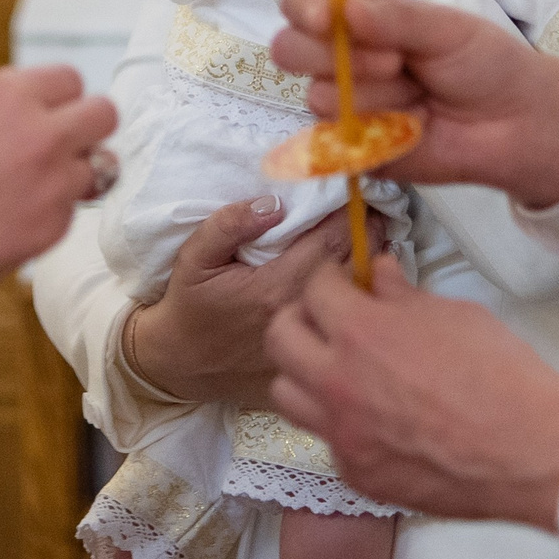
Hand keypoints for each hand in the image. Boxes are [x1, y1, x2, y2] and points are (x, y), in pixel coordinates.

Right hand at [0, 65, 116, 301]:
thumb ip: (2, 103)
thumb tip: (40, 102)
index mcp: (8, 94)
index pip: (71, 79)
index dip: (61, 101)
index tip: (50, 117)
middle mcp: (39, 131)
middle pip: (105, 114)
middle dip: (90, 130)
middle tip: (68, 148)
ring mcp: (51, 179)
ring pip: (97, 167)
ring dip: (72, 177)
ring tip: (31, 191)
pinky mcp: (55, 224)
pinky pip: (70, 212)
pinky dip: (49, 216)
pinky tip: (10, 221)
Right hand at [125, 199, 376, 410]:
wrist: (184, 364)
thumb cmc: (191, 305)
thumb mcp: (195, 257)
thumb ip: (229, 225)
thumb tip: (274, 203)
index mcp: (278, 284)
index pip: (333, 241)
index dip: (354, 214)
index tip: (361, 193)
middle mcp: (304, 312)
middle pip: (358, 266)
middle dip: (371, 235)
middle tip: (374, 213)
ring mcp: (314, 338)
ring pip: (362, 296)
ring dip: (370, 266)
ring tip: (369, 242)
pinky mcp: (318, 353)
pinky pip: (351, 321)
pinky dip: (362, 298)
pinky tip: (357, 283)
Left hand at [267, 256, 558, 526]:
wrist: (529, 449)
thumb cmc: (501, 378)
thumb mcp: (452, 313)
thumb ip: (402, 294)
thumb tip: (379, 274)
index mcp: (361, 332)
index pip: (313, 289)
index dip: (328, 278)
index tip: (338, 279)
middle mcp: (338, 382)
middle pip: (280, 337)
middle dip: (300, 318)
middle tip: (325, 316)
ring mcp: (342, 432)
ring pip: (285, 392)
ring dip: (304, 372)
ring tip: (335, 366)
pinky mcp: (355, 471)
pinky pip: (323, 438)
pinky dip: (337, 421)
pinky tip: (368, 414)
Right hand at [272, 0, 558, 208]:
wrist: (517, 125)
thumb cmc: (484, 63)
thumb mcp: (446, 29)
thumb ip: (395, 18)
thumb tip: (343, 9)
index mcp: (358, 14)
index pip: (302, 1)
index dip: (303, 8)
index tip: (326, 20)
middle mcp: (340, 56)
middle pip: (289, 50)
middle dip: (337, 57)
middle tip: (397, 63)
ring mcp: (344, 103)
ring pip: (320, 97)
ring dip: (375, 98)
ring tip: (419, 97)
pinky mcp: (352, 148)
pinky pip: (337, 141)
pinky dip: (377, 134)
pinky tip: (412, 129)